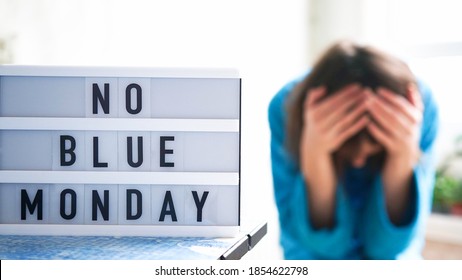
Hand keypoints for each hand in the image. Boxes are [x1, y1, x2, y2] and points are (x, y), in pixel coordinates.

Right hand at [300, 84, 369, 155]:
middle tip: (367, 92)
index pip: (333, 100)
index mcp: (314, 113)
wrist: (312, 146)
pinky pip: (348, 132)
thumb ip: (313, 96)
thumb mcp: (308, 109)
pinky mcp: (335, 142)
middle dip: (355, 99)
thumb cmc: (314, 122)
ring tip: (369, 102)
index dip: (346, 93)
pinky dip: (358, 125)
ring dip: (358, 110)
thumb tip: (324, 88)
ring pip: (346, 120)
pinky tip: (367, 118)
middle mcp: (320, 123)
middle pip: (341, 109)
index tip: (358, 86)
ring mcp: (327, 133)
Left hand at [366, 85, 422, 223]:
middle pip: (396, 113)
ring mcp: (405, 140)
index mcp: (416, 119)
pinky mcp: (396, 150)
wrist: (404, 162)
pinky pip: (385, 138)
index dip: (390, 97)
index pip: (403, 105)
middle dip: (381, 103)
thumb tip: (410, 86)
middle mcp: (413, 129)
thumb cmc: (404, 135)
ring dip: (377, 113)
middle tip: (366, 95)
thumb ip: (412, 103)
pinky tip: (366, 122)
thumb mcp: (410, 121)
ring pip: (390, 124)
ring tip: (365, 105)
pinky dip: (376, 129)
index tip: (377, 90)